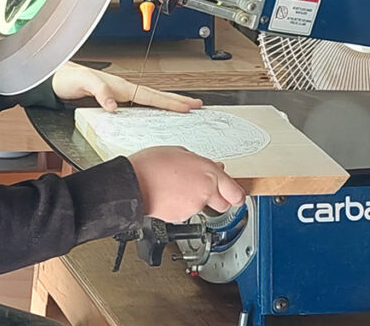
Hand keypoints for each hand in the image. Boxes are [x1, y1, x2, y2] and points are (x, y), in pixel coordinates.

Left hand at [51, 63, 201, 112]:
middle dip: (176, 101)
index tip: (188, 105)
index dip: (169, 101)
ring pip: (147, 99)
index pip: (149, 95)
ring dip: (166, 104)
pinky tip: (154, 114)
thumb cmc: (65, 78)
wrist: (52, 80)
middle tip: (196, 105)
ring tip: (183, 108)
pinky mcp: (110, 99)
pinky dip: (150, 108)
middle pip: (154, 96)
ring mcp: (117, 94)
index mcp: (119, 85)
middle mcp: (121, 89)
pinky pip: (136, 105)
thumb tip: (113, 104)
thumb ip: (98, 91)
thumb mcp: (82, 82)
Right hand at [129, 146, 245, 221]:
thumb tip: (212, 168)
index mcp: (208, 171)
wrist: (133, 183)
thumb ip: (200, 162)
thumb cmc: (151, 165)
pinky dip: (181, 205)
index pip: (235, 192)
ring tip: (177, 187)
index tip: (235, 195)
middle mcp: (205, 190)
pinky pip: (187, 212)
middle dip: (218, 199)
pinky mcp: (183, 217)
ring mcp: (194, 206)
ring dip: (195, 200)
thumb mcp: (178, 152)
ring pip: (203, 207)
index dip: (236, 195)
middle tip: (206, 190)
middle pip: (225, 205)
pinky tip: (170, 195)